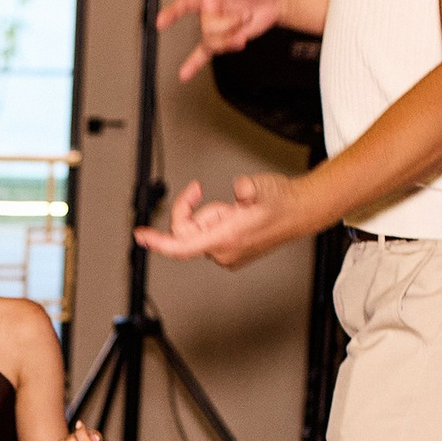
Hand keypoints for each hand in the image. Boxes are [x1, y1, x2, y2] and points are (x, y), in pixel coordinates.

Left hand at [135, 172, 306, 269]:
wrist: (300, 211)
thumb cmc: (282, 203)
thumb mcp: (262, 188)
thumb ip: (248, 188)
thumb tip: (240, 189)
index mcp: (225, 240)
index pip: (181, 246)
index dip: (158, 242)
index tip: (141, 235)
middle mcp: (223, 252)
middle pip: (185, 232)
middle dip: (191, 209)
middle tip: (198, 189)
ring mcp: (225, 253)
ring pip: (197, 231)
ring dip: (208, 214)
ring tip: (233, 207)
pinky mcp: (228, 249)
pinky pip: (207, 233)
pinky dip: (213, 220)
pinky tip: (234, 214)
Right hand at [158, 0, 283, 81]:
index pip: (184, 2)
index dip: (172, 12)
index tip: (162, 21)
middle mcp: (209, 9)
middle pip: (206, 27)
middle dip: (229, 24)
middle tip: (245, 14)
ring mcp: (215, 25)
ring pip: (212, 41)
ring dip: (232, 36)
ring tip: (245, 25)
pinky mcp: (223, 38)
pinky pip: (204, 53)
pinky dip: (193, 64)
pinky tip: (184, 75)